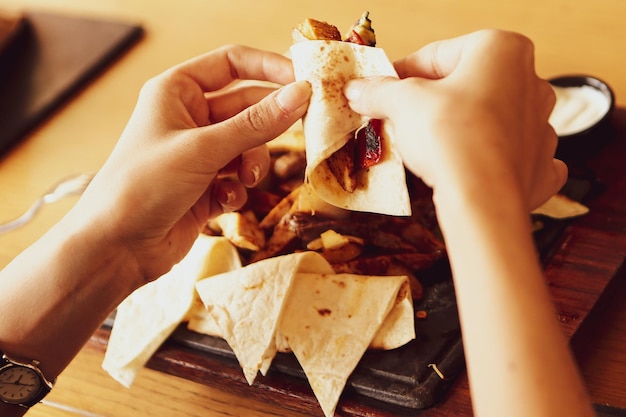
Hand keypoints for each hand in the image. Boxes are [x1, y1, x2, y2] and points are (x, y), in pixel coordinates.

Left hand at [70, 45, 310, 283]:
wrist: (116, 248)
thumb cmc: (143, 185)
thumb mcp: (203, 149)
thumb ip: (256, 123)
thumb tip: (301, 93)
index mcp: (177, 92)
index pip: (232, 63)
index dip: (269, 68)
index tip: (303, 81)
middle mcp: (189, 119)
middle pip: (247, 108)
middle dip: (267, 125)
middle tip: (301, 130)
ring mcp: (198, 155)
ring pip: (248, 147)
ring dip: (252, 164)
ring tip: (243, 180)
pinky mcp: (205, 187)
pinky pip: (238, 178)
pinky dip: (237, 190)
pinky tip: (223, 202)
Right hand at [344, 29, 566, 209]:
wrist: (480, 198)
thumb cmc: (449, 136)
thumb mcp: (403, 103)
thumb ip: (380, 91)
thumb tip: (359, 89)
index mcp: (501, 50)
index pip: (437, 55)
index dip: (402, 74)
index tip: (381, 91)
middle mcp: (530, 82)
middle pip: (466, 85)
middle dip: (433, 101)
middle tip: (399, 118)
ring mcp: (540, 126)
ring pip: (492, 119)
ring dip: (464, 128)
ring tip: (428, 147)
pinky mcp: (540, 166)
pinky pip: (514, 157)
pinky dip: (494, 161)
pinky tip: (475, 167)